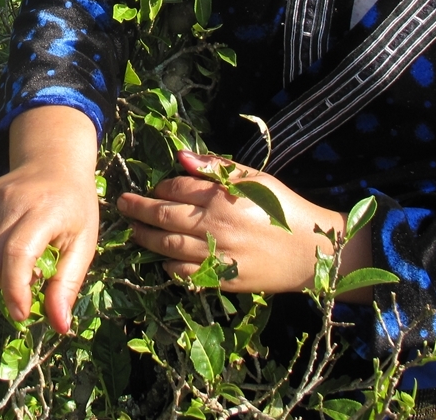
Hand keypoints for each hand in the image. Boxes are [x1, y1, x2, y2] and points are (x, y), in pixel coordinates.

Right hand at [0, 106, 99, 333]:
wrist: (53, 165)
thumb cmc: (74, 209)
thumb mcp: (83, 245)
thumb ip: (68, 285)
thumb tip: (59, 327)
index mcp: (45, 209)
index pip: (18, 252)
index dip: (16, 289)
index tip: (22, 314)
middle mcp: (11, 200)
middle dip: (8, 283)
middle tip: (34, 275)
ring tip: (22, 255)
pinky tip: (6, 242)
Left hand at [117, 150, 369, 296]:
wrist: (313, 251)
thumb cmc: (283, 208)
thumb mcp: (254, 177)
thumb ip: (217, 167)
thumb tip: (182, 157)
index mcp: (222, 196)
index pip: (176, 187)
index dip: (160, 186)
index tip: (154, 187)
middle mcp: (215, 225)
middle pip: (164, 216)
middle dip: (139, 209)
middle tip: (122, 205)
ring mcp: (218, 254)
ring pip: (168, 246)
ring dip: (146, 238)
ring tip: (133, 230)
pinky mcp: (223, 279)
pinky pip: (186, 274)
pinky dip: (169, 267)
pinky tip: (161, 260)